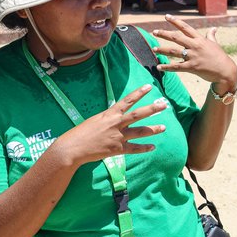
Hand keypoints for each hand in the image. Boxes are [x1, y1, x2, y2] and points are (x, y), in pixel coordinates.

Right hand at [49, 84, 168, 166]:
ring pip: (140, 131)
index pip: (127, 100)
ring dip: (153, 129)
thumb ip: (108, 118)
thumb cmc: (80, 133)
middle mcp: (116, 123)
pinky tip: (153, 147)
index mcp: (109, 114)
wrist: (72, 148)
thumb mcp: (95, 120)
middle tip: (164, 105)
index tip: (149, 87)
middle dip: (152, 109)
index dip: (139, 93)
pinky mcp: (117, 149)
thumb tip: (117, 117)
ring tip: (164, 127)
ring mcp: (117, 137)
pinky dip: (144, 149)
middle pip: (138, 114)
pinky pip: (134, 149)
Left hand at [151, 15, 236, 92]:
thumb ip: (211, 35)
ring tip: (154, 49)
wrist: (225, 71)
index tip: (166, 17)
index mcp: (200, 39)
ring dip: (162, 49)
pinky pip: (177, 66)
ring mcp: (193, 57)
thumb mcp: (215, 44)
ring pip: (174, 51)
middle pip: (176, 38)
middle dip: (164, 34)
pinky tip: (159, 67)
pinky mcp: (192, 67)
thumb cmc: (220, 57)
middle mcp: (195, 46)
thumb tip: (214, 28)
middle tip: (154, 32)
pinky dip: (167, 67)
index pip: (185, 28)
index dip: (175, 21)